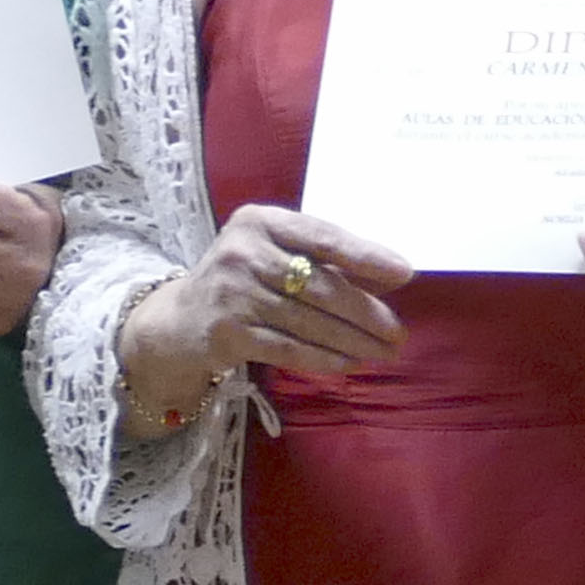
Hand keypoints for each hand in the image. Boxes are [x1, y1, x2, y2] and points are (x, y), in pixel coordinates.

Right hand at [142, 205, 412, 401]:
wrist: (179, 320)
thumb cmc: (243, 279)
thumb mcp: (274, 253)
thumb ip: (323, 259)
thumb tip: (392, 276)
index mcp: (259, 221)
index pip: (322, 236)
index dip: (366, 256)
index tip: (404, 273)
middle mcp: (243, 252)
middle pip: (320, 285)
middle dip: (366, 312)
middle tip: (398, 332)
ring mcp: (233, 293)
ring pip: (308, 322)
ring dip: (353, 340)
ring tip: (383, 351)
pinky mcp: (228, 333)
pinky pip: (288, 349)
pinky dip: (323, 358)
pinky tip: (349, 363)